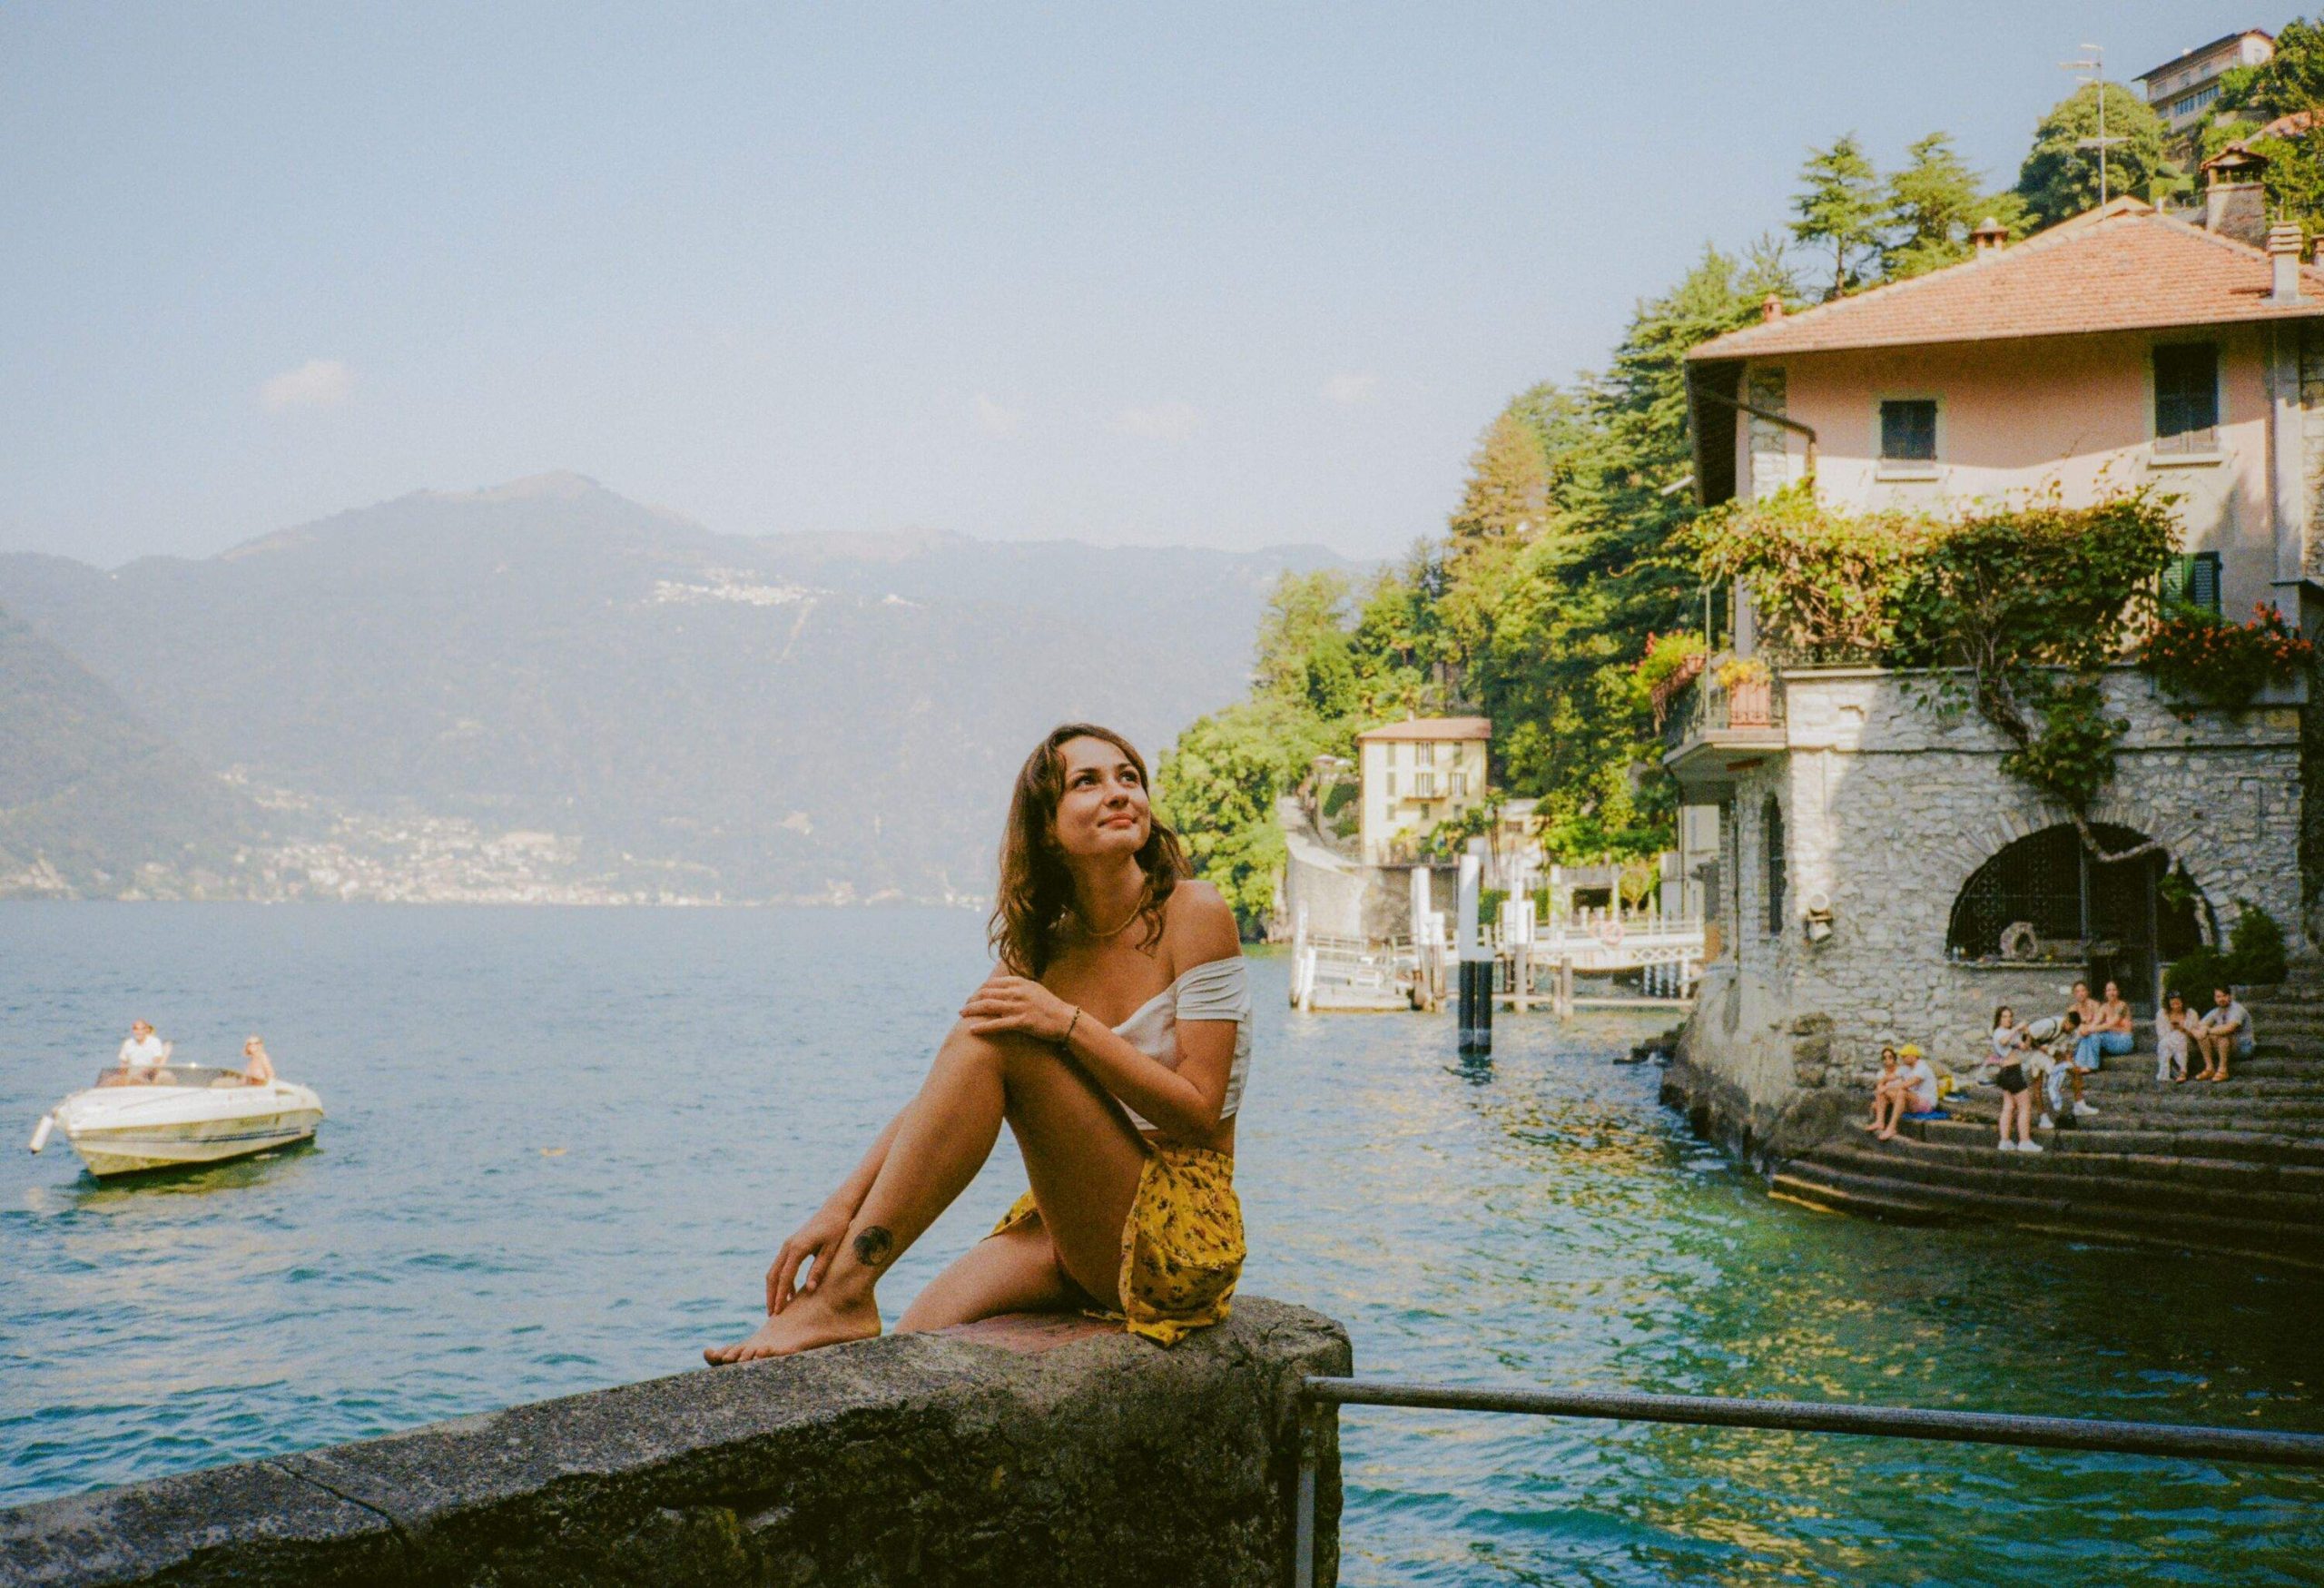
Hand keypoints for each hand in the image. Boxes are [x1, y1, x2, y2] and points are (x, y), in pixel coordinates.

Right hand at [765, 1202, 851, 1314]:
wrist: (836, 1208)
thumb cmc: (837, 1227)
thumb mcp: (832, 1249)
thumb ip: (820, 1268)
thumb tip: (810, 1290)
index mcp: (797, 1247)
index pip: (784, 1277)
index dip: (780, 1296)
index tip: (778, 1312)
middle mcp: (788, 1246)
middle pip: (773, 1275)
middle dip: (771, 1296)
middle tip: (772, 1316)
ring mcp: (788, 1245)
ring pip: (775, 1271)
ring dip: (774, 1290)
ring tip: (778, 1309)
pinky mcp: (792, 1245)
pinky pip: (782, 1266)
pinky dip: (782, 1281)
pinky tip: (790, 1294)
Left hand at [960, 971, 1076, 1042]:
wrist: (1066, 1020)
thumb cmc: (1050, 1007)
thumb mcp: (1034, 989)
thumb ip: (1018, 986)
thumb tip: (1002, 987)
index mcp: (1020, 982)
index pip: (992, 983)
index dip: (979, 990)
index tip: (973, 997)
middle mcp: (1018, 992)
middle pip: (986, 993)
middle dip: (972, 1000)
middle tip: (963, 1008)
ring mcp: (1019, 1006)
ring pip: (988, 1006)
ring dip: (972, 1010)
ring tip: (961, 1014)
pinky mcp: (1021, 1022)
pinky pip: (997, 1024)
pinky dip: (982, 1027)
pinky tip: (972, 1030)